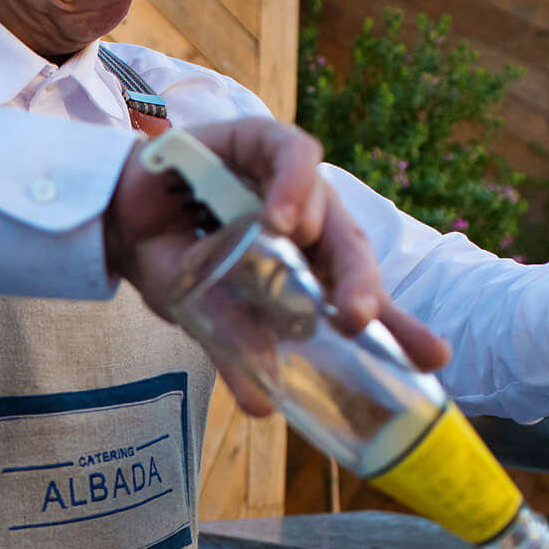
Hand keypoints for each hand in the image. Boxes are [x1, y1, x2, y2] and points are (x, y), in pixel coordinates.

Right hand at [105, 117, 448, 415]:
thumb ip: (237, 349)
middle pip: (351, 255)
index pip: (359, 298)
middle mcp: (308, 227)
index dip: (399, 328)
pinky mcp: (260, 141)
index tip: (434, 362)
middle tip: (358, 321)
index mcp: (306, 270)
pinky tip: (279, 219)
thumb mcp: (206, 314)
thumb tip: (264, 407)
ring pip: (328, 208)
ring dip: (323, 238)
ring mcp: (287, 184)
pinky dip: (291, 184)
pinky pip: (291, 156)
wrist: (115, 217)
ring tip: (312, 271)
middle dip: (362, 289)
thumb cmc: (172, 262)